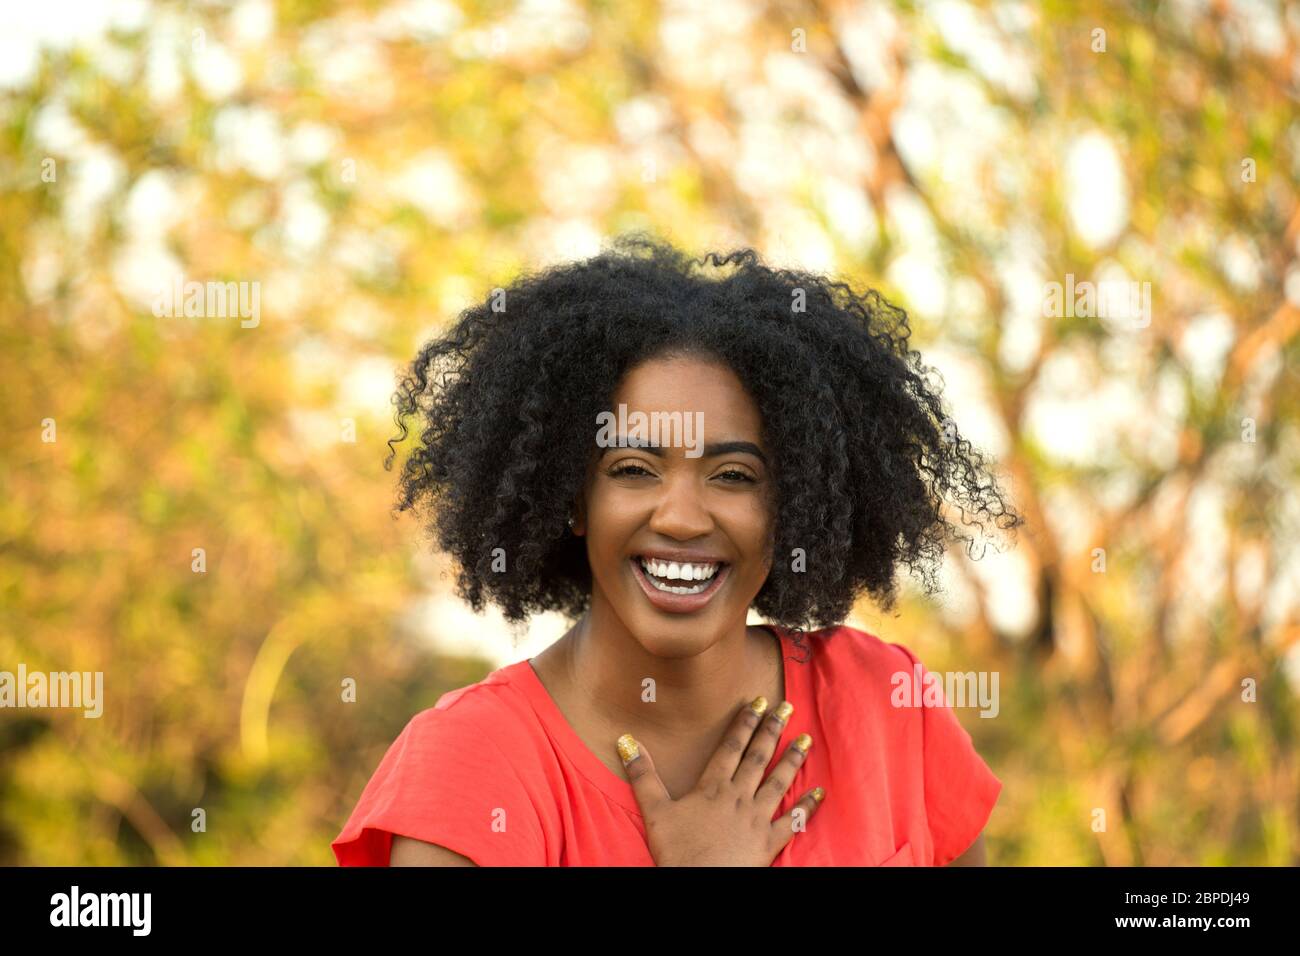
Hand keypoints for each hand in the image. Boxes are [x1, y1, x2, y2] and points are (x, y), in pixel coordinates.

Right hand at [616, 697, 824, 865]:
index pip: (731, 747)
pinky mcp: (769, 842)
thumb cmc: (677, 851)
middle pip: (757, 757)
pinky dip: (807, 807)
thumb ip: (643, 775)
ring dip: (793, 760)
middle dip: (772, 730)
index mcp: (712, 787)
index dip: (744, 723)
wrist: (700, 885)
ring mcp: (757, 819)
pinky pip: (793, 821)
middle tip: (787, 707)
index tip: (758, 701)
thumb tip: (627, 741)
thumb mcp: (655, 811)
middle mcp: (738, 797)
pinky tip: (820, 793)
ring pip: (778, 782)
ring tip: (806, 740)